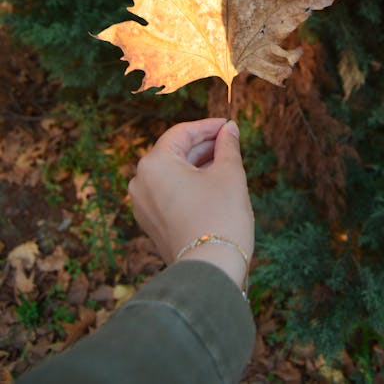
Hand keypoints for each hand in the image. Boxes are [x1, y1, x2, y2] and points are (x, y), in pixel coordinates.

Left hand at [128, 118, 253, 290]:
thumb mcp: (229, 173)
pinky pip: (169, 192)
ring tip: (225, 162)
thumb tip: (230, 128)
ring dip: (197, 164)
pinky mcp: (151, 222)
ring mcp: (143, 204)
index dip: (208, 126)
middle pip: (174, 151)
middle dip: (203, 145)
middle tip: (230, 142)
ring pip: (172, 172)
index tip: (228, 125)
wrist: (210, 270)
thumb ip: (228, 145)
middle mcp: (141, 181)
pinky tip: (212, 184)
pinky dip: (188, 183)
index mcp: (154, 163)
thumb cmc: (220, 218)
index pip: (182, 133)